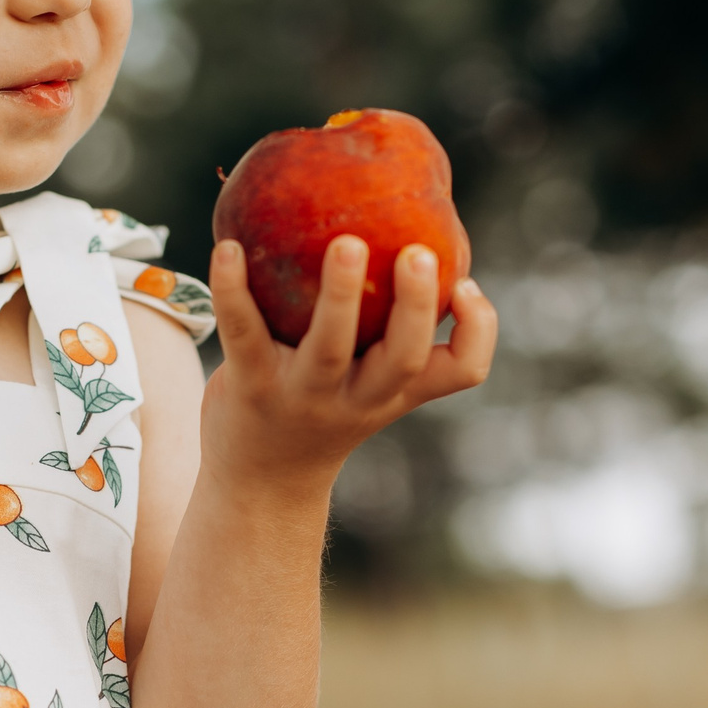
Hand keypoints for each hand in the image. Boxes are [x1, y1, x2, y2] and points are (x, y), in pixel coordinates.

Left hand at [203, 235, 496, 489]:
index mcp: (395, 390)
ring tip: (346, 243)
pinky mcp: (251, 387)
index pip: (463, 370)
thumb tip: (398, 223)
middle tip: (418, 253)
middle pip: (403, 358)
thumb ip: (386, 326)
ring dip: (341, 294)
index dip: (478, 330)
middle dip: (416, 305)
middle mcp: (359, 397)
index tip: (467, 284)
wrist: (260, 483)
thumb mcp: (366, 382)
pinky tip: (229, 248)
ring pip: (330, 347)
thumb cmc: (320, 411)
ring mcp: (304, 395)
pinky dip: (233, 290)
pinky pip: (243, 333)